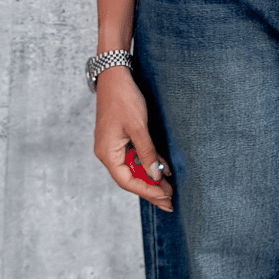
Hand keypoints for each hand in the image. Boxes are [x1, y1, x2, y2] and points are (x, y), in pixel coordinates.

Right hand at [93, 66, 173, 208]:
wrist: (115, 76)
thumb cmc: (123, 99)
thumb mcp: (138, 127)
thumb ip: (147, 153)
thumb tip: (155, 177)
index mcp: (107, 153)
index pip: (126, 181)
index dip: (146, 191)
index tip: (165, 197)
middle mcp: (108, 153)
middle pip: (130, 179)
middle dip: (151, 190)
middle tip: (170, 202)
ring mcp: (114, 147)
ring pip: (133, 169)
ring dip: (151, 179)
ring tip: (170, 191)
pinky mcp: (121, 140)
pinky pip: (135, 157)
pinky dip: (149, 165)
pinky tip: (164, 172)